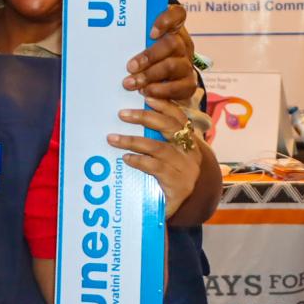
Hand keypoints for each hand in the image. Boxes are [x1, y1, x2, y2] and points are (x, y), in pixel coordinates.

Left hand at [110, 99, 203, 219]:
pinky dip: (139, 160)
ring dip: (133, 141)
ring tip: (112, 139)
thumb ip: (156, 140)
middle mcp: (190, 153)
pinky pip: (155, 167)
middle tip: (122, 114)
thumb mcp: (167, 157)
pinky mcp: (178, 185)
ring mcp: (186, 169)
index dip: (164, 104)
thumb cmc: (170, 179)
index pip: (178, 117)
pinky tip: (126, 158)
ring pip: (158, 148)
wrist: (183, 209)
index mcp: (189, 142)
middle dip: (145, 117)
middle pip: (169, 128)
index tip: (145, 95)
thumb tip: (130, 117)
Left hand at [121, 2, 196, 105]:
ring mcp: (187, 64)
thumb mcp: (138, 41)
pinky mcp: (187, 84)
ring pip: (174, 66)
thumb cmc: (142, 52)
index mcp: (172, 28)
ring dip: (151, 76)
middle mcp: (183, 44)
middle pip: (172, 44)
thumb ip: (130, 34)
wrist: (161, 74)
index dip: (166, 20)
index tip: (150, 32)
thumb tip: (103, 34)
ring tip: (132, 84)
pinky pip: (181, 89)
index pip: (177, 14)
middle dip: (149, 56)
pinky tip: (146, 95)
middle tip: (130, 67)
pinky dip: (162, 93)